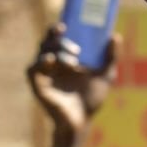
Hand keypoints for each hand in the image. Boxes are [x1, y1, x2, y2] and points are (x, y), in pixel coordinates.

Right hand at [27, 23, 119, 146]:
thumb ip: (111, 57)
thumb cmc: (91, 99)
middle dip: (58, 40)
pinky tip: (50, 61)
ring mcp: (44, 75)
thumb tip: (115, 36)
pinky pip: (31, 69)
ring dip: (55, 52)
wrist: (82, 121)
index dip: (56, 29)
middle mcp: (52, 64)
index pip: (56, 37)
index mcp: (64, 58)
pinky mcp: (38, 86)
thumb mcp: (105, 76)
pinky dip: (38, 63)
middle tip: (76, 49)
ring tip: (73, 62)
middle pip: (47, 42)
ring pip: (40, 53)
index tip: (65, 25)